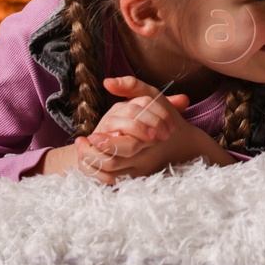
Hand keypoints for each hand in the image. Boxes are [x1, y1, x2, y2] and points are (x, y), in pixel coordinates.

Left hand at [72, 76, 201, 182]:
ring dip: (90, 163)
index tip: (91, 135)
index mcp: (150, 141)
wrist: (183, 146)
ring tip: (81, 147)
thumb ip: (132, 86)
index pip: (126, 147)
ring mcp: (138, 172)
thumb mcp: (151, 97)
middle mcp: (143, 160)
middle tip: (82, 142)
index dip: (106, 143)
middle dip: (93, 154)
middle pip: (114, 164)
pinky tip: (87, 158)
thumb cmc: (164, 117)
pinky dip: (95, 173)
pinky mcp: (132, 179)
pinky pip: (109, 182)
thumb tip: (107, 82)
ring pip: (109, 176)